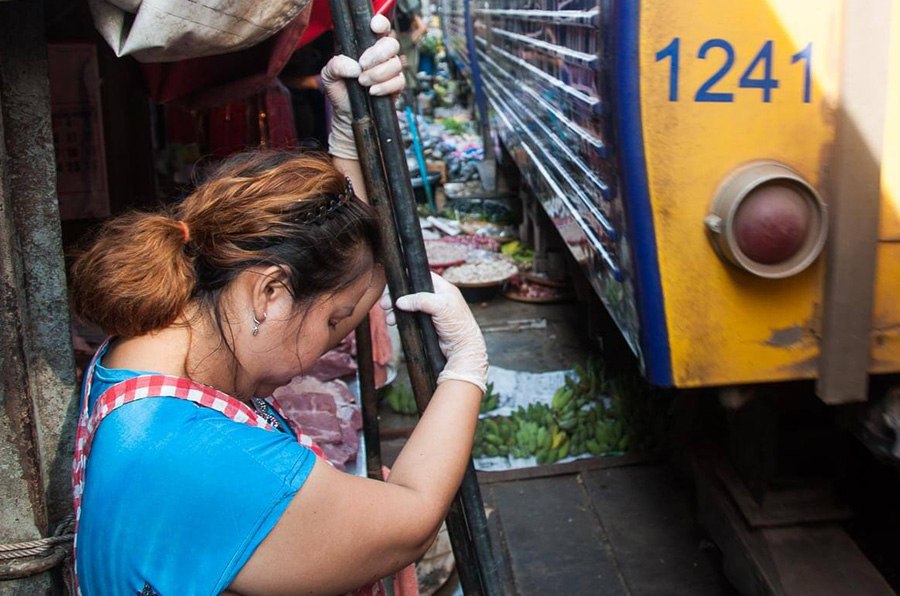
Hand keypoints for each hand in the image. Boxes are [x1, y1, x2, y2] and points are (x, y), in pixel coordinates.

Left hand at [321, 14, 405, 158]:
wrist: (346, 114)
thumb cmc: (340, 90)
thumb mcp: (329, 75)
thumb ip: (336, 65)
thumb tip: (354, 67)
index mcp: (367, 45)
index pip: (381, 27)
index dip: (381, 24)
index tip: (374, 28)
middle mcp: (382, 55)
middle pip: (392, 44)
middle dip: (377, 55)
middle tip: (362, 66)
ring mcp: (391, 70)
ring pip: (396, 64)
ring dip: (377, 74)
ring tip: (362, 83)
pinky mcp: (397, 86)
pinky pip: (399, 82)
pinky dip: (385, 87)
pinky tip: (372, 92)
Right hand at [387, 273, 487, 392]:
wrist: (462, 348)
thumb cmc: (459, 325)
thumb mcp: (440, 306)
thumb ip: (420, 300)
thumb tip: (400, 301)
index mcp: (442, 289)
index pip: (422, 276)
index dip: (409, 277)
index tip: (395, 282)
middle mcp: (435, 298)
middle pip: (411, 292)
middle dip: (397, 297)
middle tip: (386, 303)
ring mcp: (430, 312)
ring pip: (408, 306)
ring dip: (396, 310)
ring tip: (390, 317)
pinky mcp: (425, 324)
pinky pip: (409, 318)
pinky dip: (401, 319)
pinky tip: (395, 322)